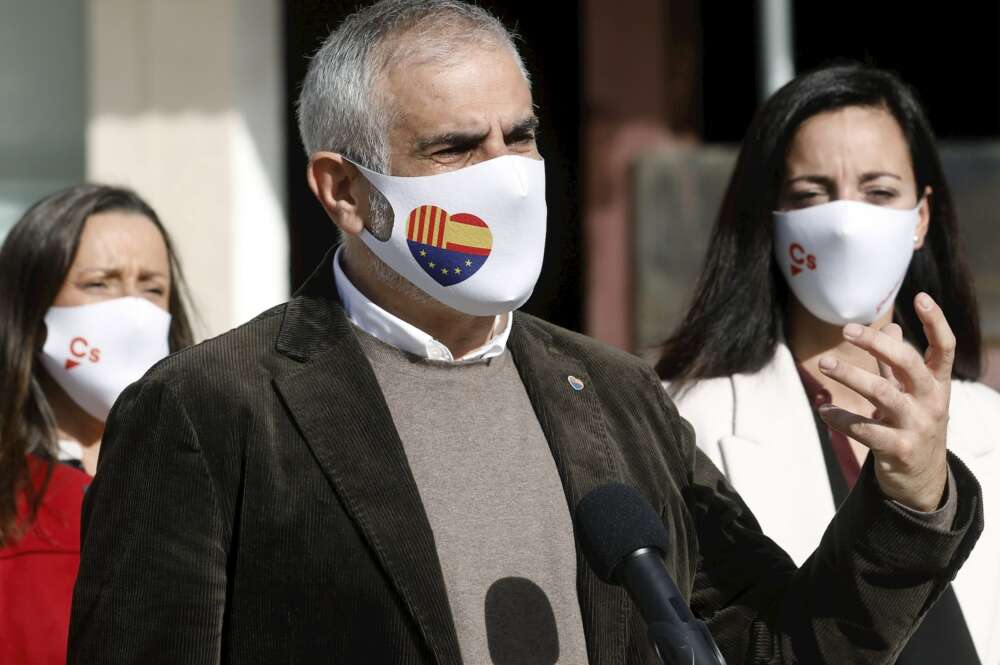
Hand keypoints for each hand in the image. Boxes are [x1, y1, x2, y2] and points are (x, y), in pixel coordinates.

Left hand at [816, 293, 952, 511]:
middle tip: (847, 330)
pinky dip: (840, 418)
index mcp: (937, 383)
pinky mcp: (899, 449)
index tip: (920, 296)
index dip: (936, 321)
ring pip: (882, 393)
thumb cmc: (913, 424)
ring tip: (824, 363)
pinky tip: (823, 409)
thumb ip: (897, 363)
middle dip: (877, 344)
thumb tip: (890, 325)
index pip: (945, 347)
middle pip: (909, 363)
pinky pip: (864, 429)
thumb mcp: (912, 393)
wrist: (922, 479)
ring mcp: (917, 426)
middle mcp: (932, 401)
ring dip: (850, 376)